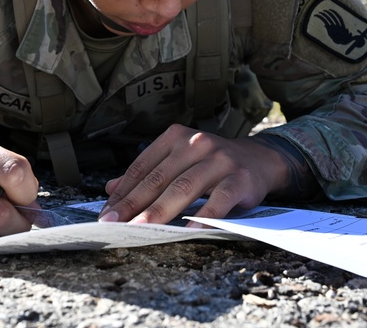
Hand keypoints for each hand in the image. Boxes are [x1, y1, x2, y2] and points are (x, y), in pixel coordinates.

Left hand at [98, 124, 287, 225]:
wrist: (259, 159)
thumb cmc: (212, 163)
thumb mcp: (179, 161)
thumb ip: (148, 173)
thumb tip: (111, 189)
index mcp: (176, 137)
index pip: (143, 167)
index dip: (123, 192)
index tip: (107, 214)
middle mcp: (196, 144)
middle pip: (159, 178)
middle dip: (133, 204)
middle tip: (114, 225)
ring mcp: (218, 160)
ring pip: (183, 188)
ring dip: (160, 211)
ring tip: (141, 229)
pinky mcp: (239, 179)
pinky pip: (218, 200)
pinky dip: (203, 215)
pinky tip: (188, 229)